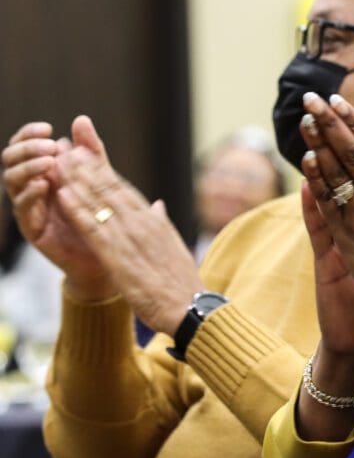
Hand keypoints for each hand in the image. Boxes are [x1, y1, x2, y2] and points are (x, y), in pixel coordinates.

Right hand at [2, 118, 113, 298]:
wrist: (107, 257)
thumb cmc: (102, 216)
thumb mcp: (100, 178)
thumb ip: (91, 152)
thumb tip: (80, 119)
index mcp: (44, 172)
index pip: (24, 146)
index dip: (29, 134)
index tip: (48, 127)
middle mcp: (32, 188)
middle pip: (11, 159)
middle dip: (26, 148)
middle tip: (49, 145)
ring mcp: (29, 208)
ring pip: (11, 181)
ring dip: (28, 167)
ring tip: (48, 162)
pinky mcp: (32, 229)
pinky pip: (22, 208)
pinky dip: (31, 193)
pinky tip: (45, 184)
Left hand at [53, 139, 201, 335]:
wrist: (189, 307)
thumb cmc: (181, 283)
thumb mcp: (174, 247)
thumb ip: (161, 224)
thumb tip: (157, 205)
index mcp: (155, 222)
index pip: (125, 191)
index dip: (104, 173)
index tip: (88, 157)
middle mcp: (143, 224)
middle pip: (110, 190)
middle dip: (87, 169)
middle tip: (68, 149)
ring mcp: (131, 239)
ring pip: (99, 203)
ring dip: (78, 182)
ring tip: (60, 163)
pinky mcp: (119, 257)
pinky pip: (93, 229)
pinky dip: (77, 210)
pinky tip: (62, 195)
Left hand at [298, 93, 353, 329]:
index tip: (337, 100)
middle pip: (350, 150)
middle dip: (330, 121)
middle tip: (311, 98)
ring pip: (336, 172)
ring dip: (318, 143)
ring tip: (304, 120)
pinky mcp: (345, 234)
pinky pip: (328, 201)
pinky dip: (317, 179)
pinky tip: (306, 159)